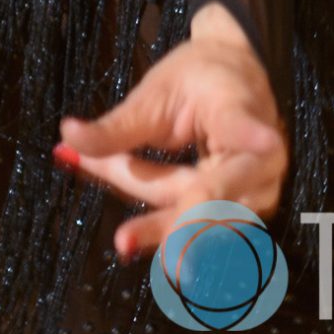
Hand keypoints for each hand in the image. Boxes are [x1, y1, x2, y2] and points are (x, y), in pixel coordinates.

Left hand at [55, 3, 288, 260]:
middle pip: (210, 194)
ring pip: (205, 221)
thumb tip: (66, 137)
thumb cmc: (198, 80)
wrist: (238, 79)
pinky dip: (172, 240)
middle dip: (171, 222)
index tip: (267, 140)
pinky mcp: (245, 214)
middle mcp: (259, 157)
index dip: (253, 134)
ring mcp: (258, 190)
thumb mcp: (156, 94)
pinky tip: (152, 254)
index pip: (243, 125)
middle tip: (126, 241)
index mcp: (240, 109)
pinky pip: (207, 233)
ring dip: (162, 233)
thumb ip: (117, 127)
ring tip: (127, 245)